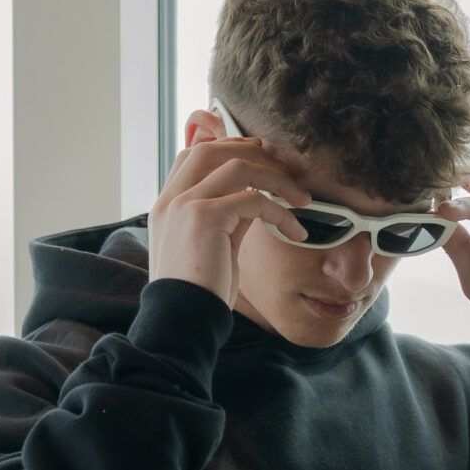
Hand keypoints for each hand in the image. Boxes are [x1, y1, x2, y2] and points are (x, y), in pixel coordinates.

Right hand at [147, 116, 312, 309]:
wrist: (183, 321)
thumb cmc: (200, 293)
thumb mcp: (214, 247)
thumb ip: (228, 218)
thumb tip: (256, 198)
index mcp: (168, 204)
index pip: (194, 155)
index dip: (229, 149)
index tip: (262, 162)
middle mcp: (171, 199)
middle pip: (213, 149)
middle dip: (254, 154)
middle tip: (287, 171)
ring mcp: (184, 204)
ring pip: (237, 166)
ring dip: (276, 178)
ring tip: (302, 199)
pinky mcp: (204, 217)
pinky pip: (253, 199)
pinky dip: (281, 211)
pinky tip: (296, 231)